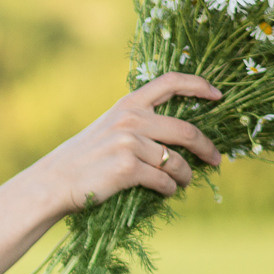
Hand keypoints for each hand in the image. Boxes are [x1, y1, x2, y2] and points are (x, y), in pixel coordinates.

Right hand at [29, 73, 225, 213]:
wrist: (54, 183)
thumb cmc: (84, 159)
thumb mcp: (108, 129)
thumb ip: (138, 123)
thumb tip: (181, 134)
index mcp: (127, 105)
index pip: (170, 82)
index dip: (199, 86)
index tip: (218, 96)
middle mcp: (130, 120)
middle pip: (186, 130)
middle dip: (207, 147)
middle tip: (216, 159)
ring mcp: (129, 144)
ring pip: (177, 161)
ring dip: (186, 175)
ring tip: (184, 182)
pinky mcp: (127, 169)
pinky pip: (163, 180)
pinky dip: (170, 188)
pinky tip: (167, 191)